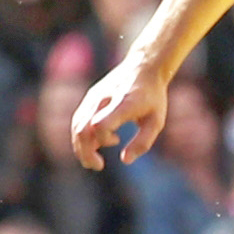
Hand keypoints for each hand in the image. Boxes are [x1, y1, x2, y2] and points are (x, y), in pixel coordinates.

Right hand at [70, 55, 166, 169]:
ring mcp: (93, 97)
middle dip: (85, 151)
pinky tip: (99, 142)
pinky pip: (78, 120)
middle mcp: (103, 99)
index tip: (116, 143)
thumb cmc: (152, 97)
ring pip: (77, 125)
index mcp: (122, 103)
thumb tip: (124, 160)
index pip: (100, 124)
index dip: (102, 139)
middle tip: (97, 166)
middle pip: (82, 128)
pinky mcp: (89, 98)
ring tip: (94, 160)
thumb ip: (142, 143)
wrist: (142, 67)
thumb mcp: (156, 122)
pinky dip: (83, 136)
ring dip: (81, 146)